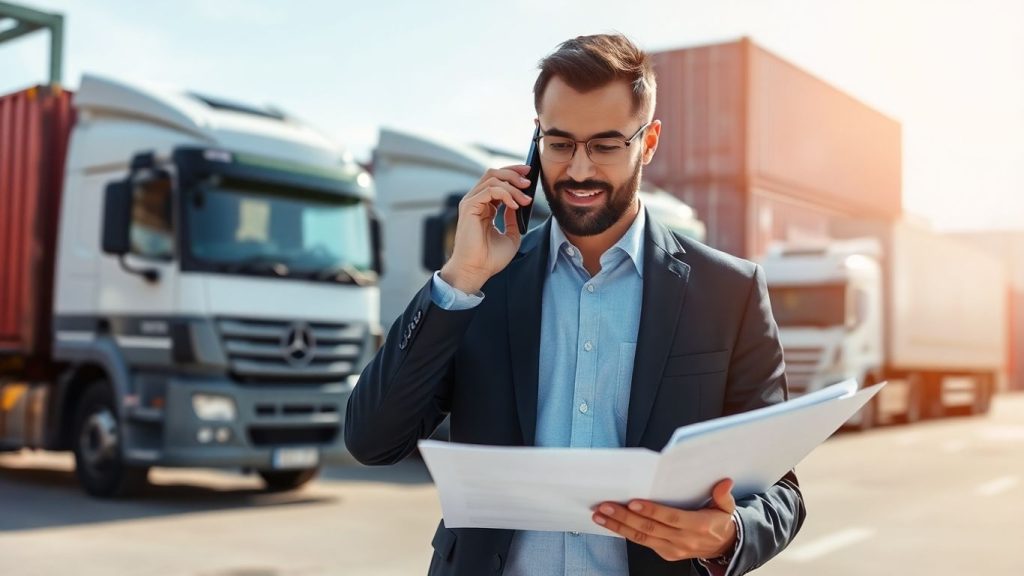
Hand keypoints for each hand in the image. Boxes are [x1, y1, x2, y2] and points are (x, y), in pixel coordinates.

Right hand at [439, 165, 533, 293]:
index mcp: (484, 207)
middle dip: (513, 173)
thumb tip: (519, 201)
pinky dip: (505, 194)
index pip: (496, 181)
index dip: (513, 174)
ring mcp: (471, 203)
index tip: (529, 175)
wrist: (477, 270)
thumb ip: (514, 218)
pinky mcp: (469, 206)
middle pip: (493, 173)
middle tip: (529, 182)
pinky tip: (515, 205)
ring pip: (493, 179)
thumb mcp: (511, 235)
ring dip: (513, 186)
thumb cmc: (490, 258)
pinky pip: (490, 190)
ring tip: (526, 199)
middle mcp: (475, 202)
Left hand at [592, 478, 737, 562]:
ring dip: (618, 526)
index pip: (671, 519)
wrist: (723, 547)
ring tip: (600, 514)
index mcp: (699, 526)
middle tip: (605, 506)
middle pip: (650, 529)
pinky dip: (625, 533)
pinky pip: (642, 543)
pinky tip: (610, 523)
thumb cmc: (720, 522)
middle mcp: (684, 541)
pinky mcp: (666, 554)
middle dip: (624, 517)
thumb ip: (724, 496)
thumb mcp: (727, 508)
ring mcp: (673, 550)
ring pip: (641, 538)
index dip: (652, 511)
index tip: (633, 502)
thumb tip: (724, 482)